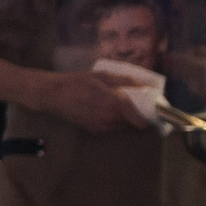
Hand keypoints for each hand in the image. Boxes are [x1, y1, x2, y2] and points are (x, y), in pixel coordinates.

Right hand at [32, 70, 147, 133]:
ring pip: (122, 124)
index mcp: (115, 105)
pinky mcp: (94, 130)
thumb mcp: (103, 75)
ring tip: (115, 103)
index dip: (150, 116)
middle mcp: (110, 120)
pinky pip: (111, 126)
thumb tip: (146, 86)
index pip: (141, 120)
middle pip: (133, 122)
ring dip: (124, 116)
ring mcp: (101, 127)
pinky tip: (102, 108)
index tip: (153, 110)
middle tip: (132, 101)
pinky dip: (113, 119)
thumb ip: (127, 81)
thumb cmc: (78, 82)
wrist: (53, 95)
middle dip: (136, 113)